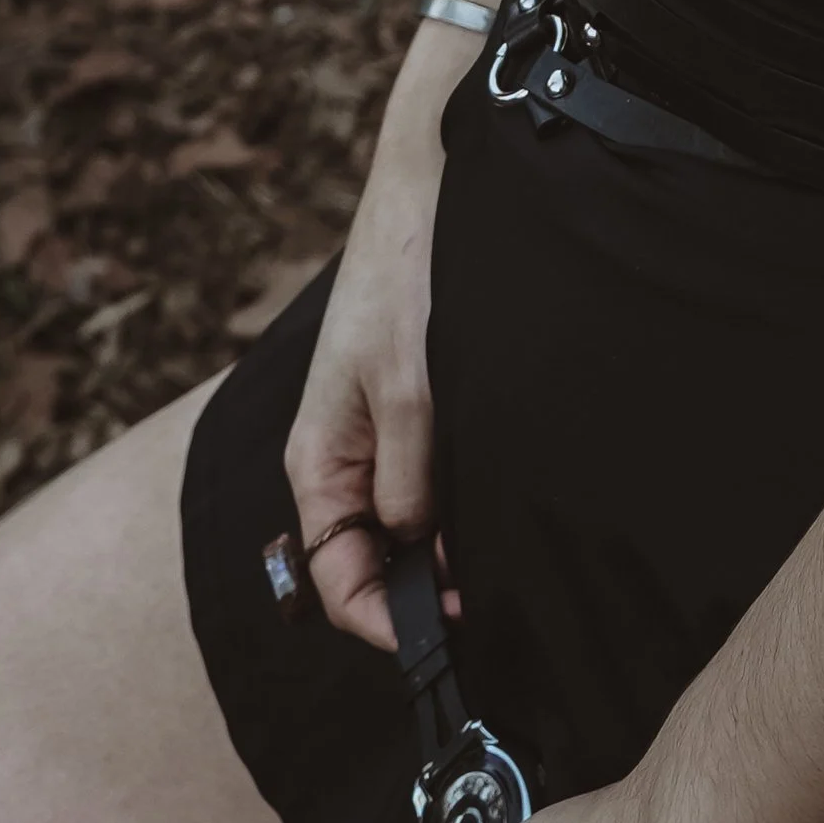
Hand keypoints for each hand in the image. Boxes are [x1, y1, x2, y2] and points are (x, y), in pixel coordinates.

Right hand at [283, 106, 451, 648]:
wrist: (430, 187)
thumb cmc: (405, 282)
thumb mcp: (409, 391)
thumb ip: (407, 483)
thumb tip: (419, 557)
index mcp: (319, 463)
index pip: (337, 579)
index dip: (389, 621)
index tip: (452, 635)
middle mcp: (344, 458)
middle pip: (373, 558)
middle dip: (425, 587)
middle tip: (494, 595)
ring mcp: (380, 432)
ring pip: (408, 521)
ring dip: (448, 544)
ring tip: (504, 551)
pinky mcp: (414, 406)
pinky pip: (429, 478)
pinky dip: (460, 500)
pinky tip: (499, 498)